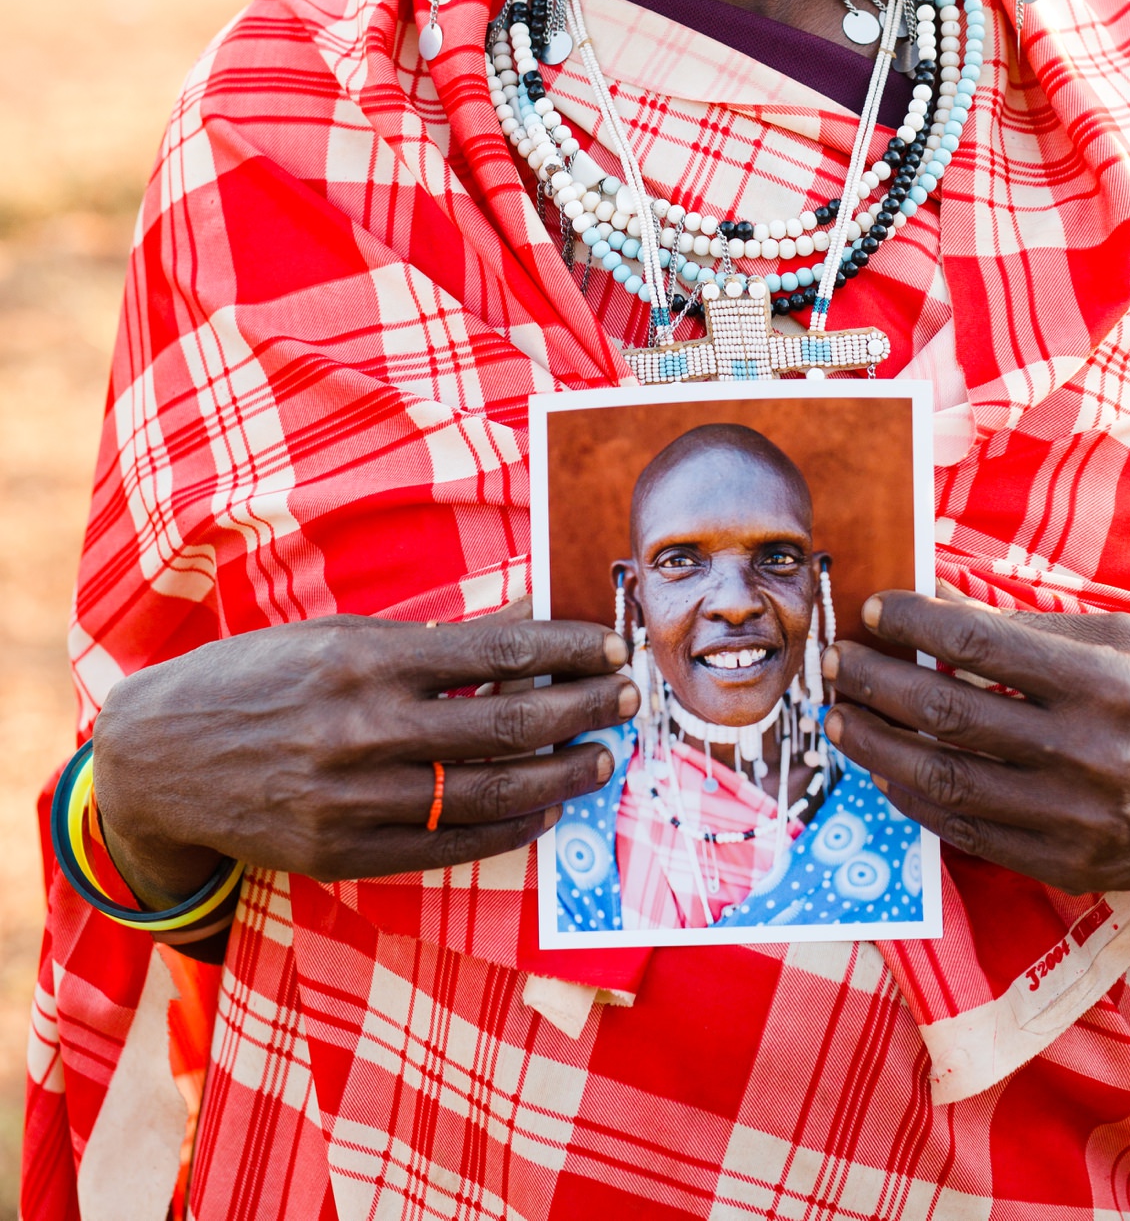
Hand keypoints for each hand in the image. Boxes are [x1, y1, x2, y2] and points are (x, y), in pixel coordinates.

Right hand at [92, 600, 635, 907]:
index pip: (497, 651)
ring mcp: (352, 798)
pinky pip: (445, 847)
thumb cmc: (258, 679)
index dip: (566, 649)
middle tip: (629, 699)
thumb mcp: (338, 636)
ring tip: (600, 758)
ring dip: (558, 775)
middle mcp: (362, 727)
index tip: (612, 646)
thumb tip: (524, 620)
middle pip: (507, 723)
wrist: (159, 757)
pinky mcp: (341, 852)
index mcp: (365, 658)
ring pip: (486, 793)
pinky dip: (505, 831)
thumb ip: (430, 639)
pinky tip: (543, 811)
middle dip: (582, 709)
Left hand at [822, 591, 1129, 898]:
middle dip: (875, 682)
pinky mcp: (1068, 865)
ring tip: (842, 717)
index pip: (977, 642)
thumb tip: (937, 598)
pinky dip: (916, 798)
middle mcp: (1089, 753)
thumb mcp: (1123, 640)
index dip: (912, 622)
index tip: (874, 609)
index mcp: (1107, 682)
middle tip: (837, 662)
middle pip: (947, 712)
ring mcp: (1076, 820)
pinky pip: (967, 832)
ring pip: (943, 780)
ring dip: (877, 745)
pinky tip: (890, 768)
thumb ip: (1028, 626)